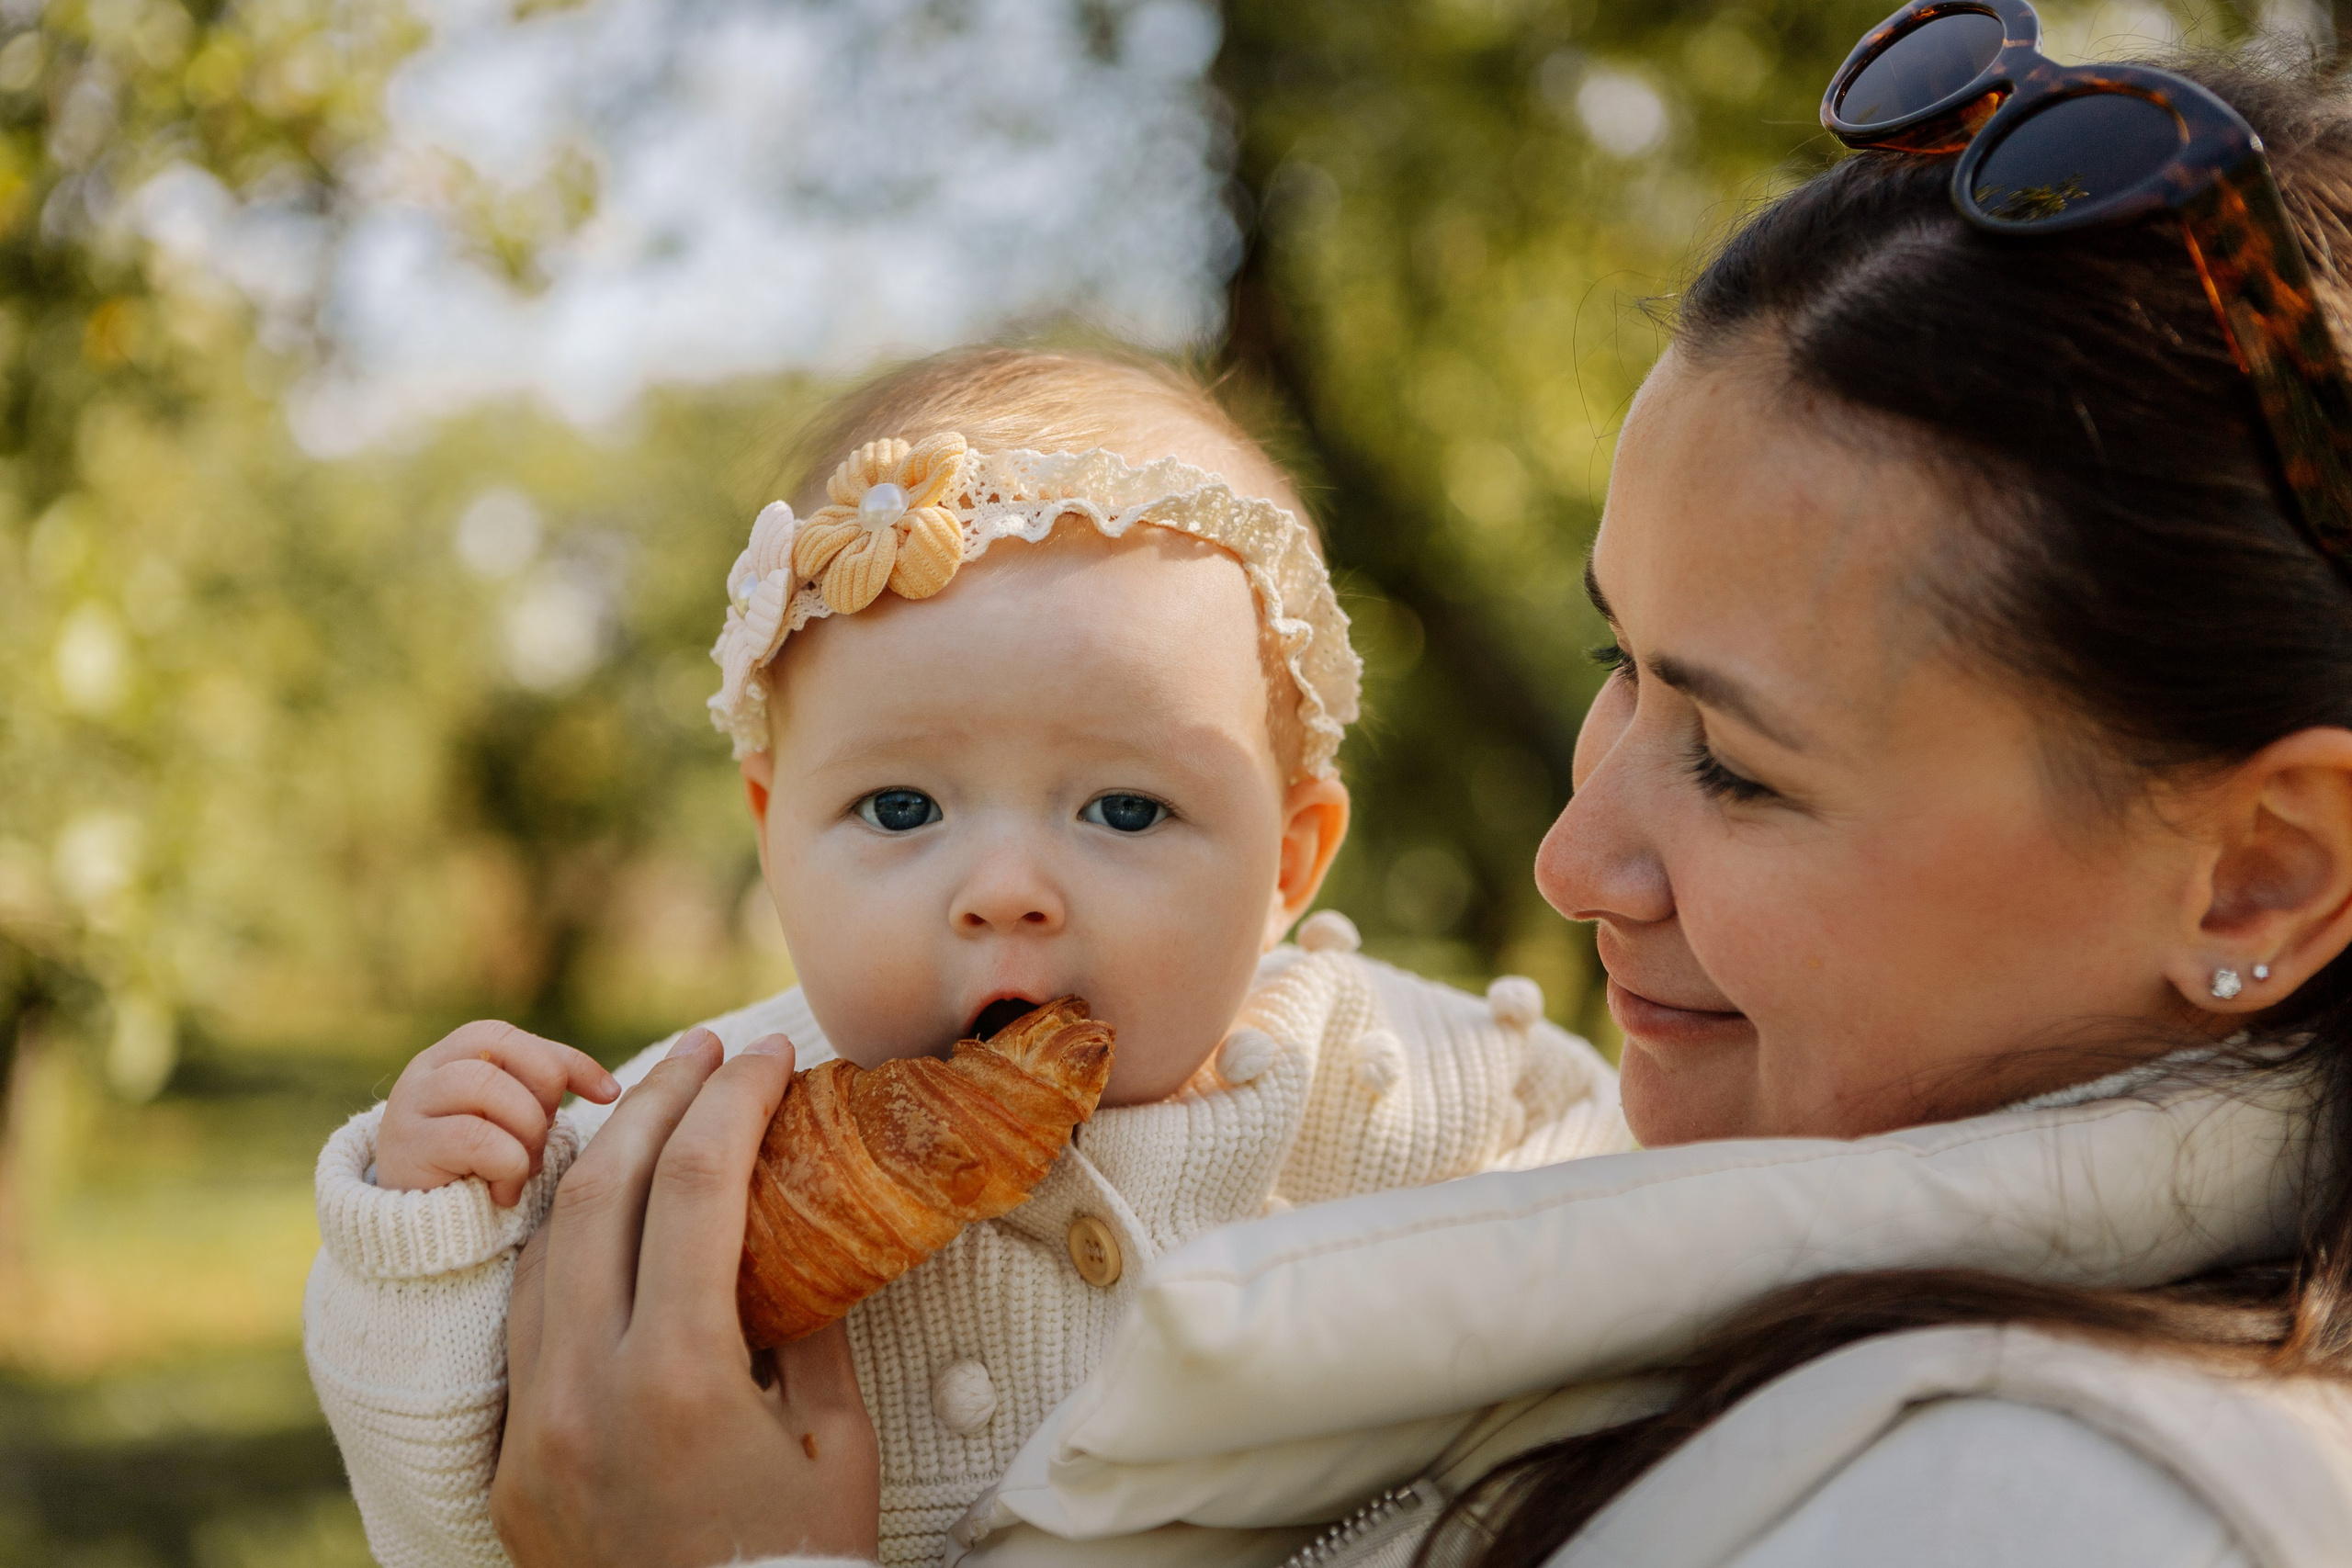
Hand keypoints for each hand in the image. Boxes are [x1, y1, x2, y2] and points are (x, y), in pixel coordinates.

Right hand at [377, 1020, 619, 1206]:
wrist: (425, 1235)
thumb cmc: (484, 1171)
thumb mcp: (520, 1123)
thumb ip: (548, 1093)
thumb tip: (614, 1088)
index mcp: (457, 1055)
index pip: (516, 1038)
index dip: (568, 1061)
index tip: (609, 1094)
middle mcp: (427, 1070)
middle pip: (504, 1050)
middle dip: (542, 1097)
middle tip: (543, 1142)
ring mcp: (409, 1106)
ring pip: (488, 1086)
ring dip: (525, 1131)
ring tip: (525, 1169)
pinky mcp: (406, 1149)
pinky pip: (475, 1137)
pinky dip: (506, 1166)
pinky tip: (504, 1193)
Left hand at [492, 1029, 880, 1567]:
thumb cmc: (802, 1567)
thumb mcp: (834, 1442)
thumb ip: (807, 1327)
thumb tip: (797, 1234)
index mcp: (678, 1382)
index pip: (696, 1189)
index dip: (733, 1101)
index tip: (765, 1053)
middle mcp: (584, 1395)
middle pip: (600, 1195)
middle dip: (656, 1100)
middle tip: (704, 1050)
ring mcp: (534, 1431)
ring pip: (544, 1254)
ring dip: (600, 1167)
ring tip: (653, 1113)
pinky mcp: (511, 1466)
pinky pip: (527, 1330)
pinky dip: (566, 1255)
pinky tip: (607, 1224)